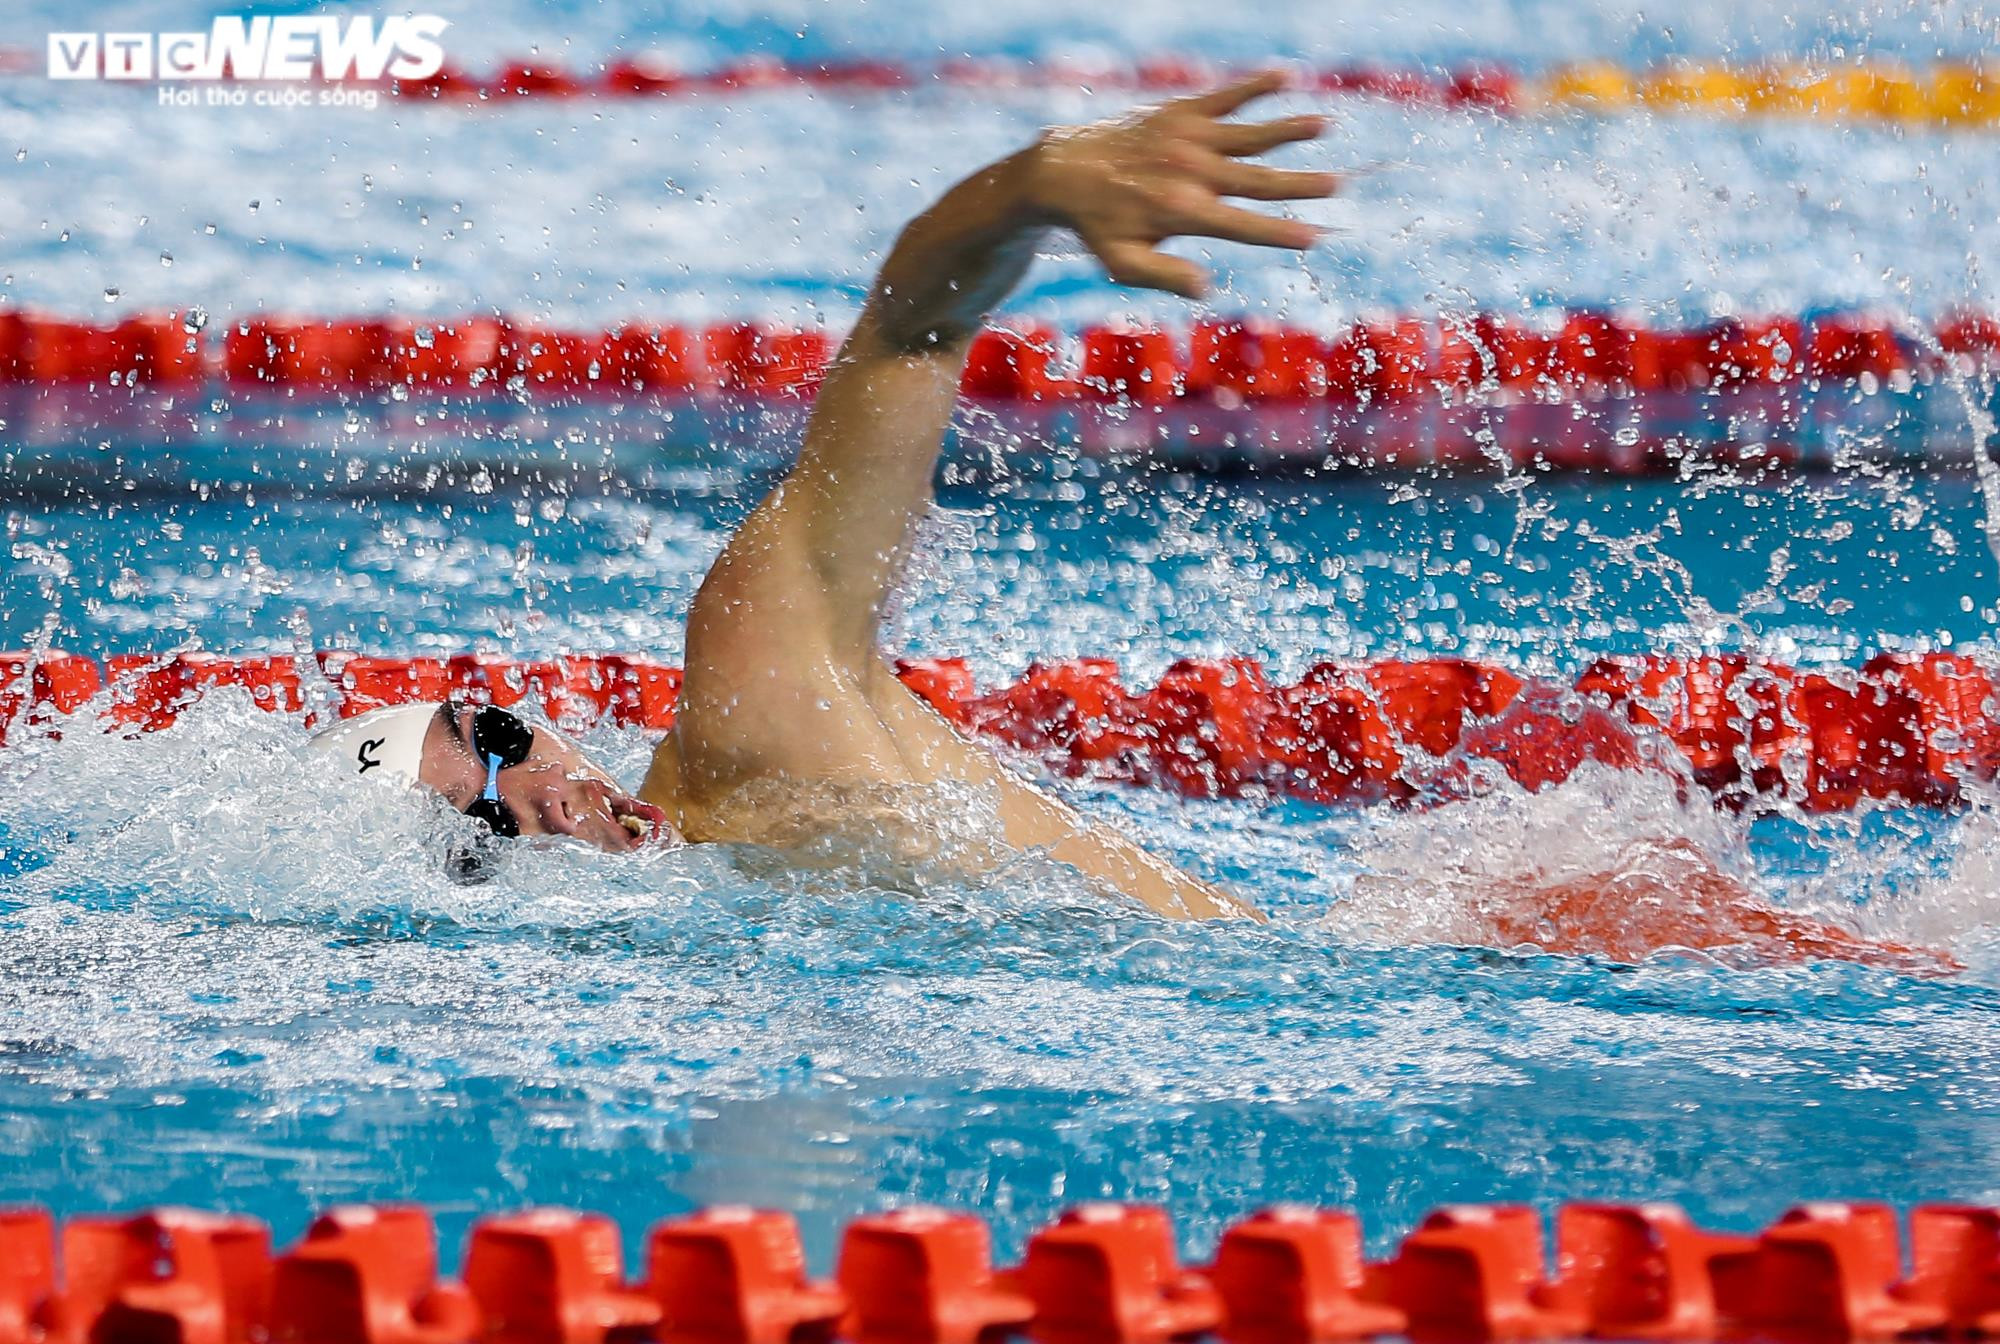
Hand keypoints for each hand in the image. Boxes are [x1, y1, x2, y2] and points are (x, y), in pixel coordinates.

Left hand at [1023, 71, 1335, 298]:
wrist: (1063, 170)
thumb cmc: (1097, 224)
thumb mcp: (1123, 263)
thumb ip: (1165, 276)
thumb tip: (1205, 287)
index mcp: (1182, 211)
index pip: (1243, 225)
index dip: (1280, 232)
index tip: (1314, 235)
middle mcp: (1190, 171)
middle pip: (1258, 179)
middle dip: (1300, 183)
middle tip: (1338, 183)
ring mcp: (1186, 137)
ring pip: (1249, 133)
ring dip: (1289, 128)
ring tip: (1324, 123)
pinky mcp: (1179, 112)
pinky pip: (1224, 96)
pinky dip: (1253, 85)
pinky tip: (1284, 74)